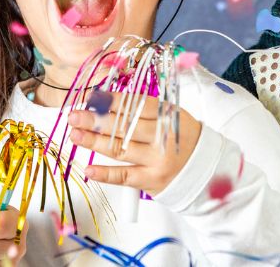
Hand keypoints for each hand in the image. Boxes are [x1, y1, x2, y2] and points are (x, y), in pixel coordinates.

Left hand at [67, 92, 201, 194]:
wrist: (204, 168)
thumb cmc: (180, 138)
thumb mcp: (171, 116)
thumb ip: (143, 109)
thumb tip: (104, 102)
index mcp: (168, 116)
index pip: (136, 105)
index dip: (112, 101)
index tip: (92, 98)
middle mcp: (163, 138)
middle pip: (124, 127)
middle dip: (96, 120)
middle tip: (75, 115)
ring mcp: (157, 161)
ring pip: (120, 150)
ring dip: (94, 142)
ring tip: (75, 134)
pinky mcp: (152, 180)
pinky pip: (124, 177)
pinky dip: (105, 173)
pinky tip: (89, 168)